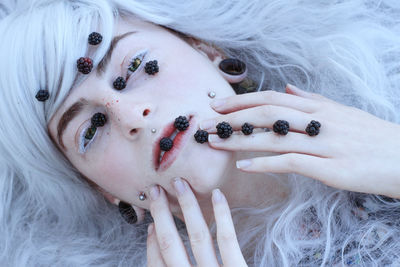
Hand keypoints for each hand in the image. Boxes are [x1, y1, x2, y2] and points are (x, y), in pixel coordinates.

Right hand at [146, 178, 246, 266]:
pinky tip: (217, 194)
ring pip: (198, 235)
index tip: (152, 225)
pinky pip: (227, 239)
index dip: (151, 244)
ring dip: (187, 206)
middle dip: (161, 213)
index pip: (157, 265)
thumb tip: (164, 246)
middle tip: (156, 189)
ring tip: (180, 183)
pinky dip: (221, 214)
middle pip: (171, 244)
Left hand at [201, 84, 399, 198]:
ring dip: (239, 139)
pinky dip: (264, 164)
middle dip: (232, 117)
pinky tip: (243, 166)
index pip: (271, 99)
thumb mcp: (342, 111)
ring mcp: (323, 144)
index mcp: (317, 107)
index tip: (217, 105)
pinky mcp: (329, 167)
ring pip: (273, 136)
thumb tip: (288, 87)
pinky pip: (290, 162)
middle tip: (204, 122)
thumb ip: (312, 99)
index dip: (242, 101)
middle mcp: (317, 121)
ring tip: (213, 142)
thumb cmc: (370, 136)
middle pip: (266, 114)